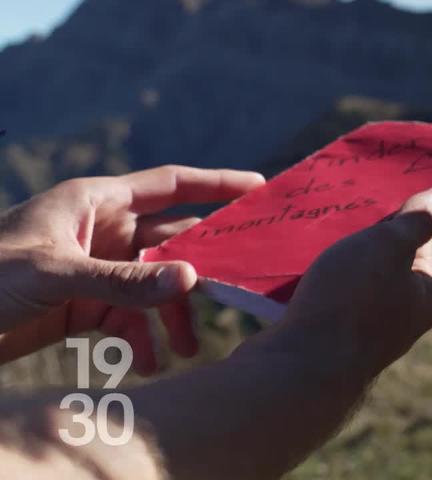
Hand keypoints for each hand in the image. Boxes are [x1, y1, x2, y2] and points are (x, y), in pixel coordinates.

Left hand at [0, 165, 264, 371]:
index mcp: (95, 202)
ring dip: (172, 315)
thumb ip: (125, 281)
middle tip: (244, 281)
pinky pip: (129, 317)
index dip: (217, 184)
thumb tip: (192, 281)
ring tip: (185, 349)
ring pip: (154, 286)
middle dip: (204, 265)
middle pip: (172, 240)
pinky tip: (146, 363)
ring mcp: (94, 268)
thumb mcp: (56, 273)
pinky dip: (142, 339)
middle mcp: (101, 231)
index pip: (170, 185)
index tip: (260, 189)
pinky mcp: (82, 305)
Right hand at [266, 187, 431, 380]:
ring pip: (347, 282)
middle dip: (358, 237)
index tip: (372, 193)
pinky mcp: (324, 345)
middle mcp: (398, 321)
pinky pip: (321, 302)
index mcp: (423, 298)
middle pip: (381, 262)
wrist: (296, 372)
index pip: (418, 242)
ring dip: (329, 258)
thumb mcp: (390, 246)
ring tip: (308, 235)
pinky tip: (288, 268)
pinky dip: (308, 284)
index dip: (396, 214)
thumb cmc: (351, 302)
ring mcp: (360, 336)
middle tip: (335, 211)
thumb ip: (419, 221)